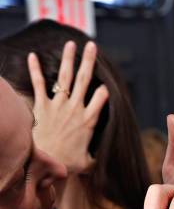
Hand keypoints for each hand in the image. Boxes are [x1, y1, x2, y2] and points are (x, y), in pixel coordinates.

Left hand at [28, 41, 108, 173]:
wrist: (46, 163)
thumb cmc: (68, 164)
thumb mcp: (89, 163)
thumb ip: (95, 158)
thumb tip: (101, 162)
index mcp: (89, 121)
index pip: (102, 97)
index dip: (105, 90)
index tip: (106, 86)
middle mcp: (75, 109)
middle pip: (84, 80)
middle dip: (89, 61)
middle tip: (92, 46)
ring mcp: (58, 106)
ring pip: (65, 77)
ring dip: (68, 59)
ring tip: (71, 44)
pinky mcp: (42, 107)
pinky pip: (39, 85)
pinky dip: (35, 70)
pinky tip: (32, 56)